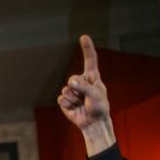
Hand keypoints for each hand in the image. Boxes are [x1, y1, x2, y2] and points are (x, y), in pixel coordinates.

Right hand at [57, 35, 114, 154]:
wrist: (92, 123)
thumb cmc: (99, 107)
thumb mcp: (96, 95)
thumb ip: (84, 87)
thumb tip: (70, 82)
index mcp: (92, 77)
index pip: (90, 60)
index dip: (87, 48)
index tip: (83, 37)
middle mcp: (82, 82)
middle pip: (72, 78)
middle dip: (77, 88)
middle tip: (85, 98)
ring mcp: (73, 91)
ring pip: (66, 89)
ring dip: (73, 98)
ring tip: (80, 104)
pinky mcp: (65, 101)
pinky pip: (61, 98)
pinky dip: (67, 104)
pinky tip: (74, 108)